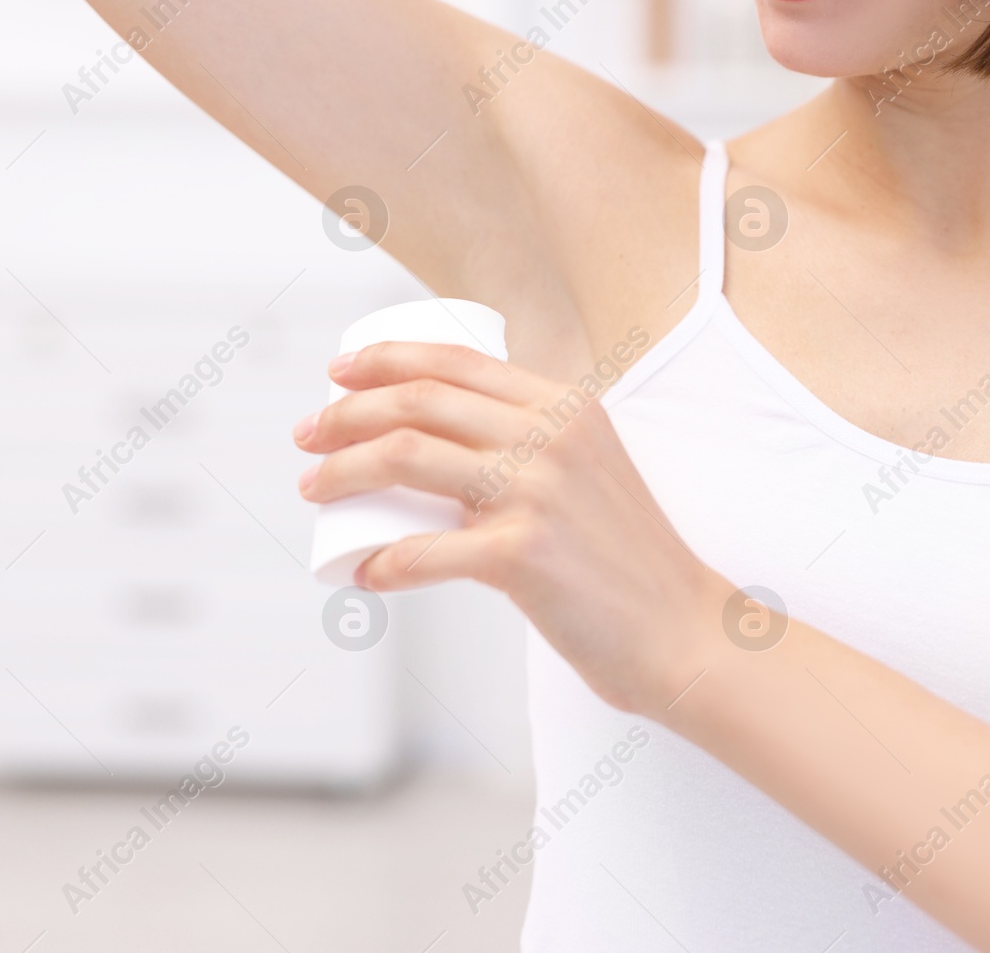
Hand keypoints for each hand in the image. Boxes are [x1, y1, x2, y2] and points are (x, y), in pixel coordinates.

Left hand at [293, 341, 728, 714]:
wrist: (681, 628)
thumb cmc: (627, 560)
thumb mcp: (590, 470)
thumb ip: (535, 444)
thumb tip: (447, 447)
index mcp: (564, 405)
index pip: (454, 361)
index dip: (382, 360)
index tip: (338, 377)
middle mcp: (550, 434)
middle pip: (417, 401)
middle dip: (345, 413)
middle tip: (308, 435)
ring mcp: (537, 491)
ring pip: (405, 458)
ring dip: (341, 472)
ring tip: (314, 488)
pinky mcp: (524, 554)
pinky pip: (422, 552)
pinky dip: (380, 563)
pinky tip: (361, 572)